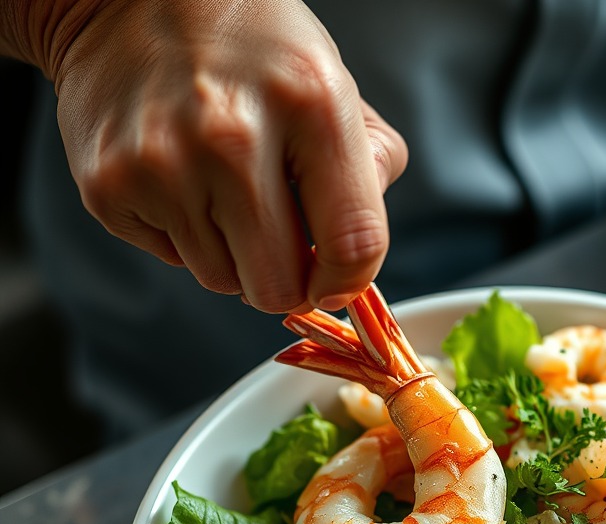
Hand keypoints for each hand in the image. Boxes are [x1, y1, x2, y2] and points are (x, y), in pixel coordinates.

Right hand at [49, 0, 406, 311]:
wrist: (121, 0)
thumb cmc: (246, 48)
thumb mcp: (332, 81)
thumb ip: (371, 166)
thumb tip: (359, 255)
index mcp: (311, 103)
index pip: (354, 244)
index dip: (350, 281)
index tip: (337, 282)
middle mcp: (235, 135)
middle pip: (279, 289)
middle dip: (286, 279)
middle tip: (277, 240)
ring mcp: (165, 163)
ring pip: (224, 281)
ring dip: (232, 254)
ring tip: (220, 188)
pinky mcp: (110, 185)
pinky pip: (172, 259)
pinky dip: (182, 236)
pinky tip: (179, 180)